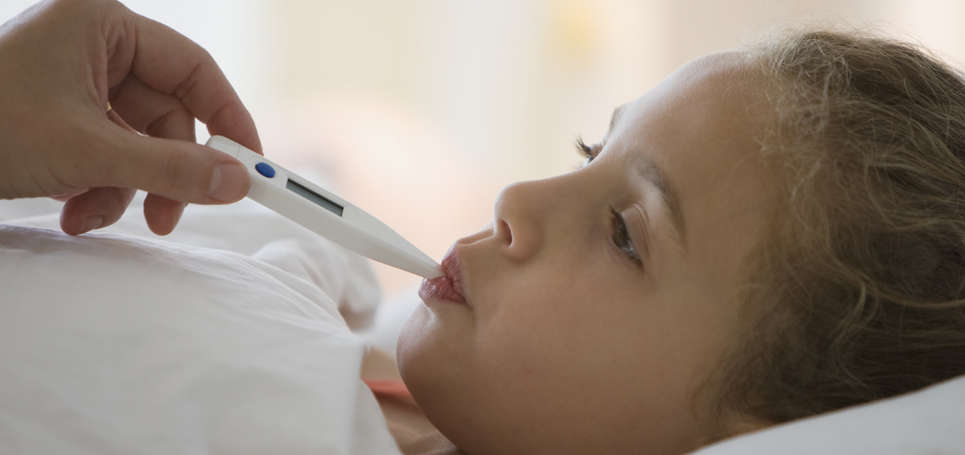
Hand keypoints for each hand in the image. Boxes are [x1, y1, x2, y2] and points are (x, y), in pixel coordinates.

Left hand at [0, 0, 261, 234]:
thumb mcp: (86, 153)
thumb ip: (171, 169)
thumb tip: (240, 184)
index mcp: (102, 24)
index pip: (195, 70)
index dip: (229, 121)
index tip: (250, 169)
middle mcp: (93, 45)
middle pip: (167, 115)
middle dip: (164, 173)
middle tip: (170, 218)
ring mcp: (73, 80)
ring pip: (137, 142)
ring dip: (125, 189)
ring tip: (91, 217)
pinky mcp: (58, 114)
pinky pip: (106, 152)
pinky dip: (98, 189)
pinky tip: (71, 212)